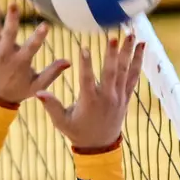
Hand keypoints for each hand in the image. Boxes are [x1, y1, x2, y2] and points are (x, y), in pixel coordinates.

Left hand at [0, 0, 67, 104]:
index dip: (39, 37)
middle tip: (14, 5)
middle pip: (8, 35)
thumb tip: (69, 61)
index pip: (31, 48)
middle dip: (12, 20)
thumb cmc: (18, 90)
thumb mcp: (37, 86)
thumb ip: (52, 73)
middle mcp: (3, 55)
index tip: (46, 25)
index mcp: (19, 63)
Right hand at [37, 34, 145, 150]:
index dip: (85, 65)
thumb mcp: (62, 122)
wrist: (100, 146)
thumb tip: (38, 92)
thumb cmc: (78, 132)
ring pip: (125, 71)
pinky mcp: (126, 96)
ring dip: (128, 52)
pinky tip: (141, 45)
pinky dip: (138, 61)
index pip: (87, 80)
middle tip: (114, 37)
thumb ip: (51, 106)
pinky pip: (134, 76)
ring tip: (130, 34)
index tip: (84, 48)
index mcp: (89, 102)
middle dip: (112, 55)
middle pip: (110, 73)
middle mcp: (107, 98)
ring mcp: (119, 97)